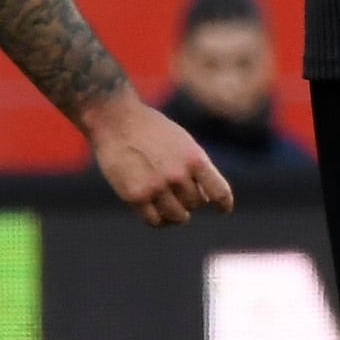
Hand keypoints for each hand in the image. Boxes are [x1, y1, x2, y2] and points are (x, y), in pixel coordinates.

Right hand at [83, 97, 234, 226]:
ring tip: (171, 210)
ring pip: (177, 217)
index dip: (223, 204)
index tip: (222, 210)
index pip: (219, 192)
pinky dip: (159, 221)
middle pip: (196, 204)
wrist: (115, 118)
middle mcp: (178, 175)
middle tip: (180, 197)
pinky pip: (154, 221)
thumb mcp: (182, 142)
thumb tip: (206, 196)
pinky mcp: (135, 196)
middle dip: (191, 202)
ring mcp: (157, 187)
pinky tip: (157, 215)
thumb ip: (195, 167)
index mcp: (195, 159)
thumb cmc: (150, 129)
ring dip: (176, 215)